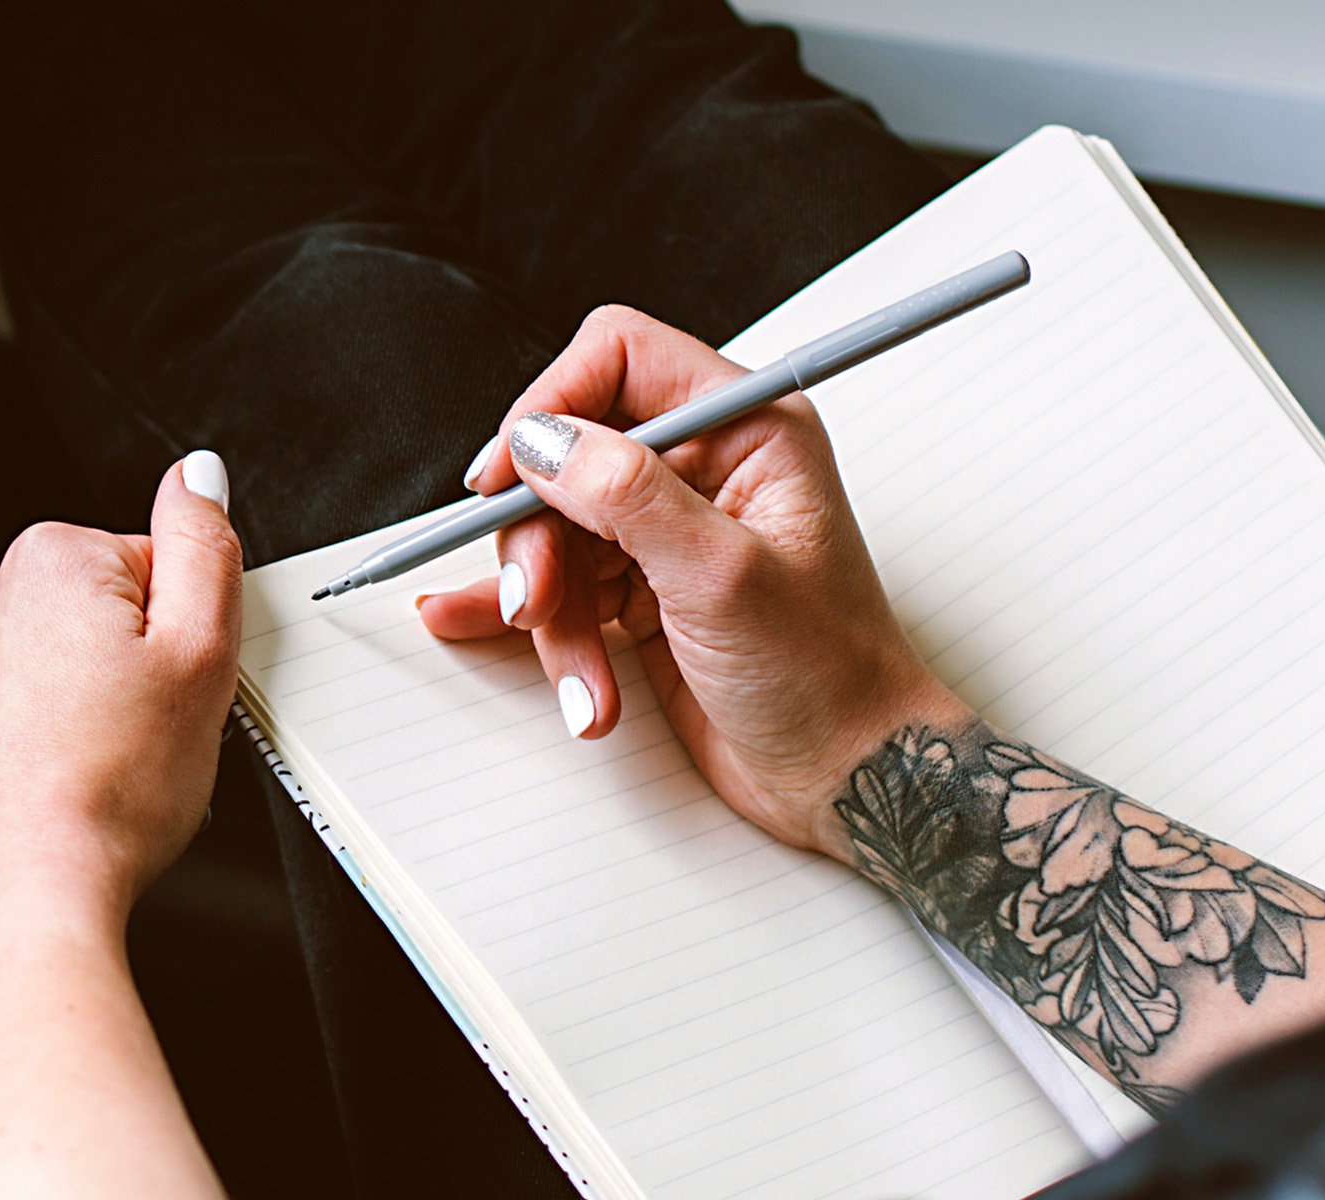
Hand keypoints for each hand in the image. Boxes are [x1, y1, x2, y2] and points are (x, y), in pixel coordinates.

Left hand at [0, 452, 243, 953]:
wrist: (18, 908)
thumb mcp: (204, 658)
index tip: (167, 692)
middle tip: (133, 741)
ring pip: (14, 678)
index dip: (170, 636)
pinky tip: (28, 802)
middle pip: (71, 619)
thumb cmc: (113, 797)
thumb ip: (206, 549)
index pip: (140, 569)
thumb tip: (197, 476)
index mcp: (50, 567)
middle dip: (105, 670)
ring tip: (82, 782)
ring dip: (48, 715)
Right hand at [420, 308, 969, 856]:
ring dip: (553, 612)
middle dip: (541, 536)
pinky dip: (540, 624)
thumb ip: (629, 497)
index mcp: (748, 429)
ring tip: (584, 679)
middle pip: (571, 456)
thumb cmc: (830, 678)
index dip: (551, 407)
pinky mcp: (648, 590)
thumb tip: (544, 441)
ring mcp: (674, 531)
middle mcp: (709, 468)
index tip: (505, 475)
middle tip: (535, 600)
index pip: (620, 361)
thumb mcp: (724, 576)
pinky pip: (566, 586)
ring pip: (559, 532)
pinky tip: (476, 625)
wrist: (849, 777)